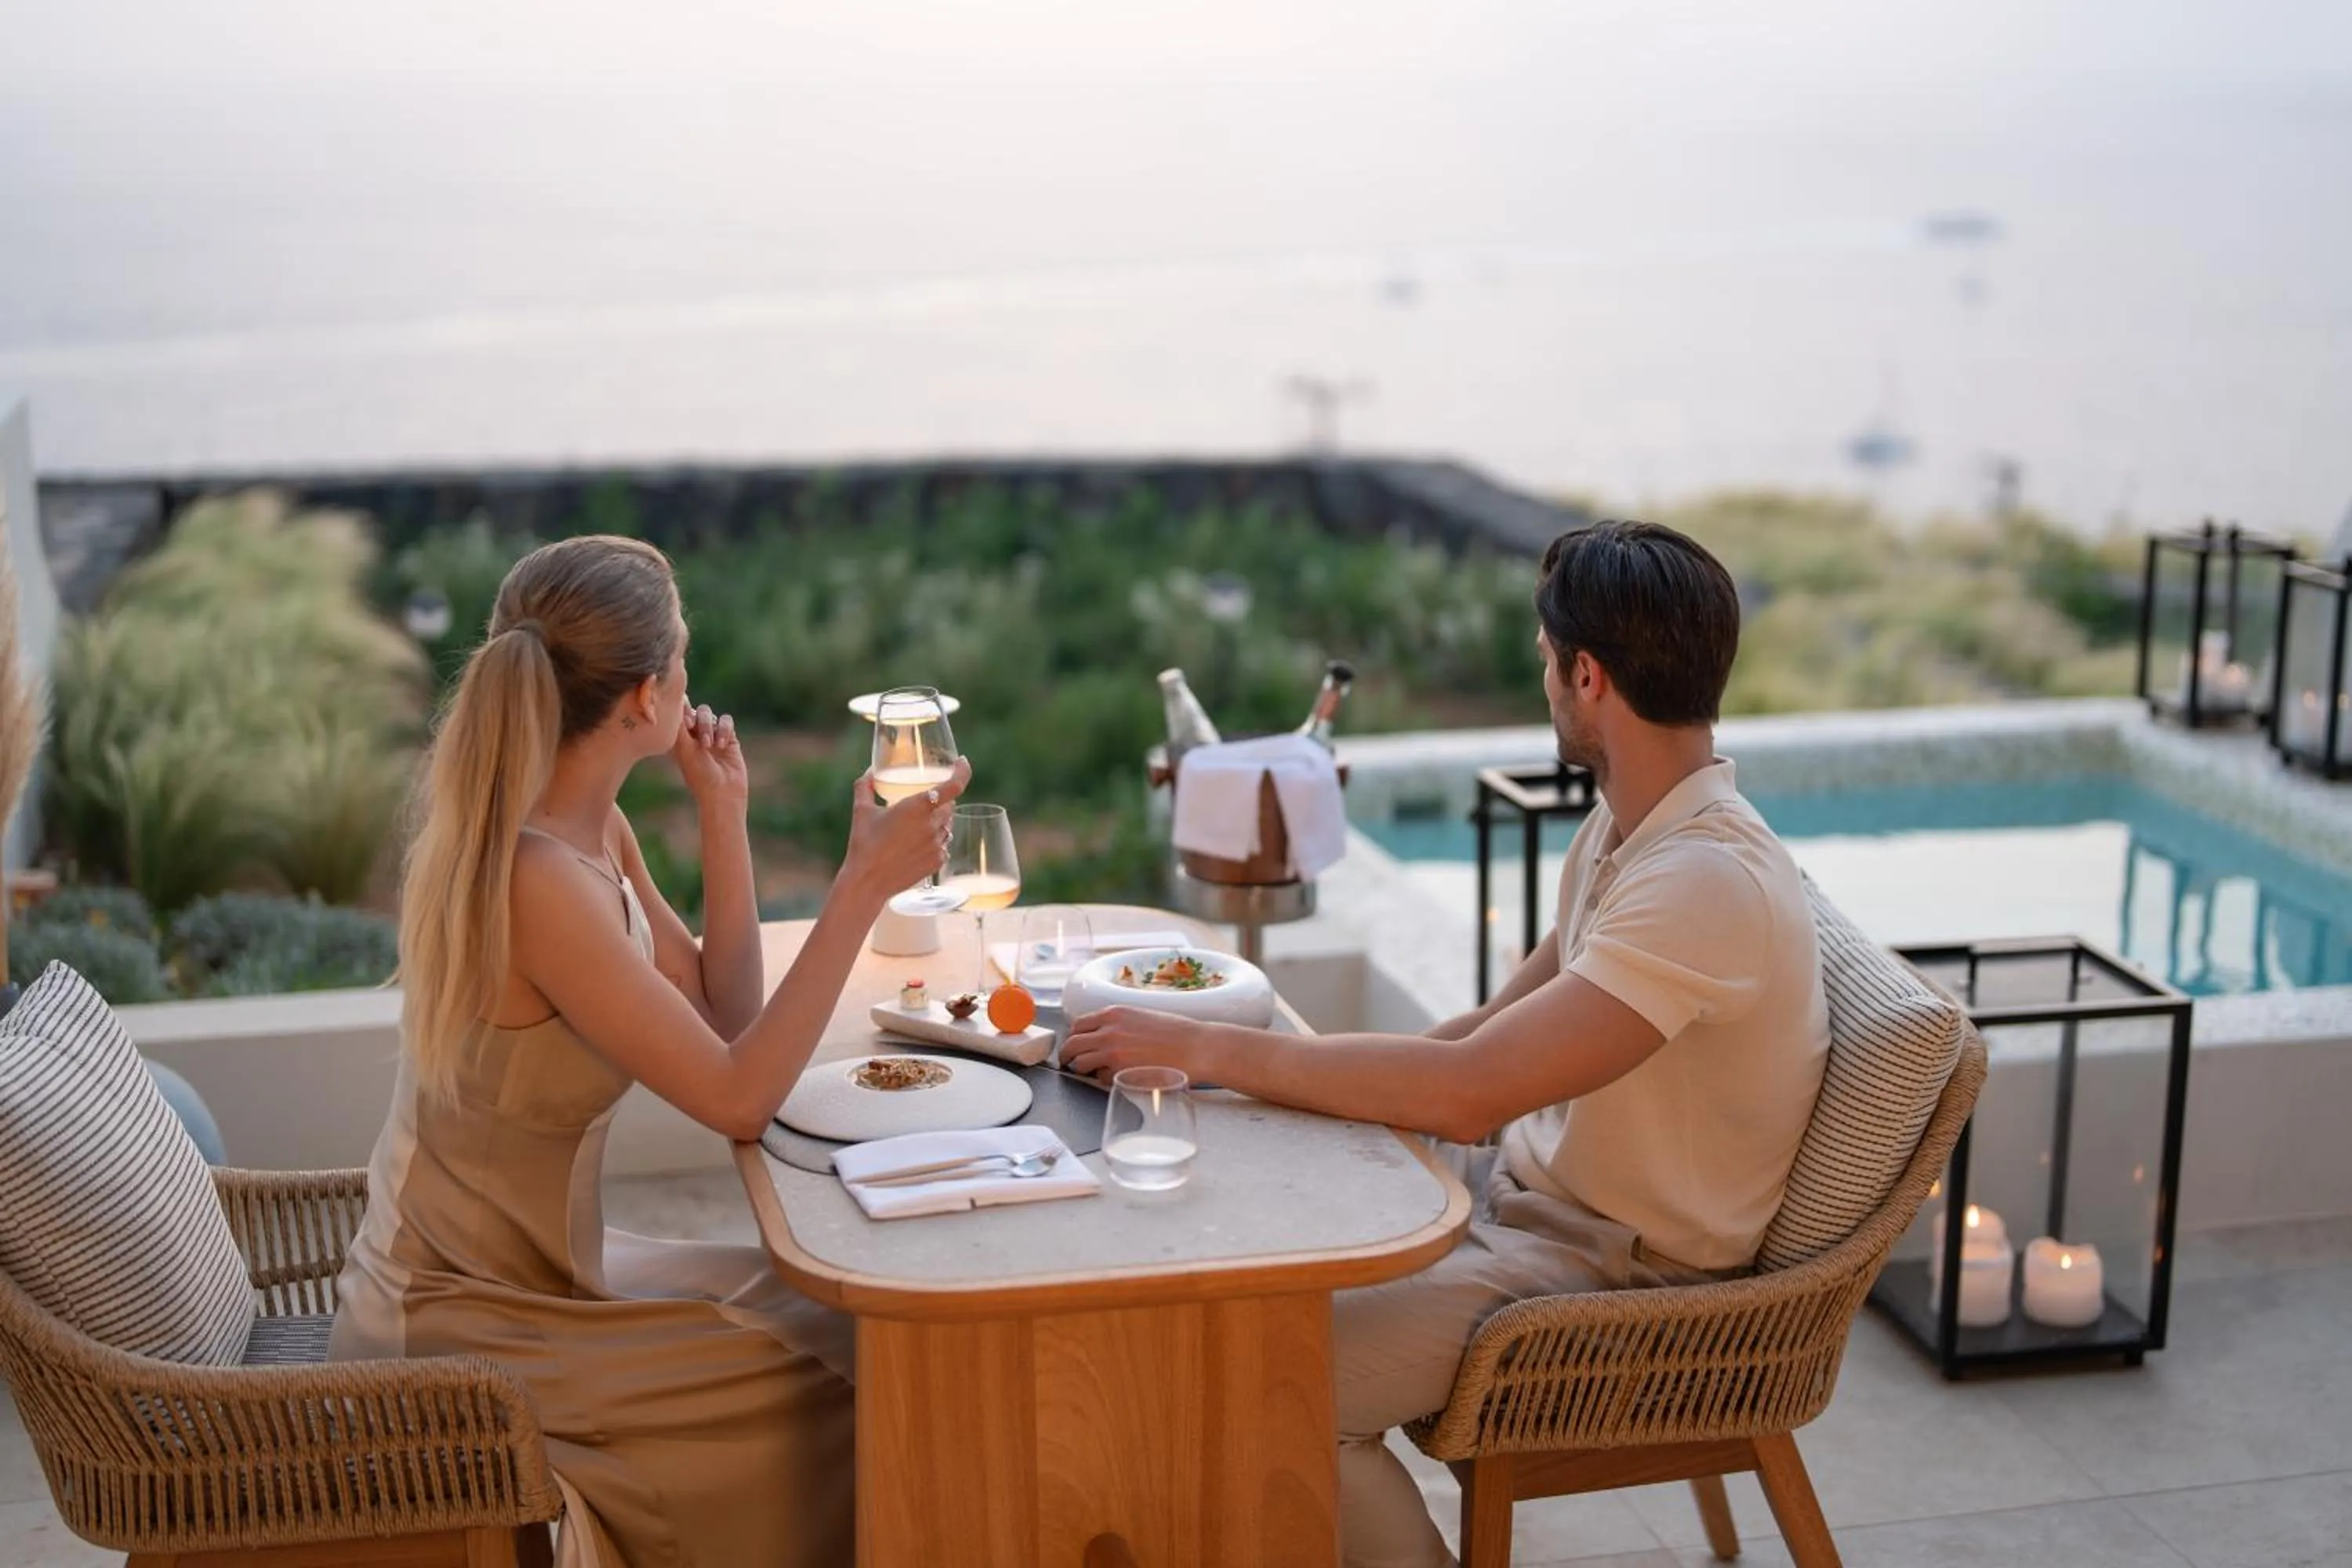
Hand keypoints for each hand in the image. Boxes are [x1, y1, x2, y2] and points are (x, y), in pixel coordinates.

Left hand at [671, 700, 748, 810]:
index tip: (685, 724)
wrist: (723, 792)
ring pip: (710, 715)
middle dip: (697, 720)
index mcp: (679, 738)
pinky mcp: (729, 738)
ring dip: (709, 727)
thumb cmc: (699, 774)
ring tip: (710, 745)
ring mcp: (712, 735)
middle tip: (693, 728)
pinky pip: (726, 721)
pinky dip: (724, 730)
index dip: (682, 712)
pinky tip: (722, 745)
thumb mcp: (685, 749)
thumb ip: (680, 725)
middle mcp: (695, 735)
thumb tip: (677, 700)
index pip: (679, 714)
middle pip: (695, 711)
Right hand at [843, 755, 972, 904]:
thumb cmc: (863, 844)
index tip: (961, 763)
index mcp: (918, 807)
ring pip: (947, 825)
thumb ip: (865, 786)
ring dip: (937, 822)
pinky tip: (915, 846)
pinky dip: (934, 842)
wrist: (868, 881)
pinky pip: (943, 845)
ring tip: (914, 828)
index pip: (954, 786)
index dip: (963, 772)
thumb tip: (869, 772)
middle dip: (940, 801)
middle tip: (921, 804)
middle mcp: (932, 825)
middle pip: (949, 805)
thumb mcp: (861, 811)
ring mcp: (937, 844)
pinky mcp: (937, 861)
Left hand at [1061, 1006, 1226, 1084]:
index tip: (1077, 1045)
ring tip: (1091, 1074)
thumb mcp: (1141, 1017)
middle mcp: (1108, 1030)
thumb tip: (1103, 1037)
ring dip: (1082, 1069)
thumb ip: (1119, 1025)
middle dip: (1068, 1055)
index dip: (1075, 1038)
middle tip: (1071, 1063)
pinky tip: (1116, 1079)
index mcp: (1114, 1013)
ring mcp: (1111, 1051)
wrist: (1197, 1047)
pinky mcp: (1119, 1071)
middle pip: (1071, 1044)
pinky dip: (1103, 1080)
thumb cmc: (1177, 1034)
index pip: (1078, 1025)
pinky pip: (1099, 1078)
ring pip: (1079, 1063)